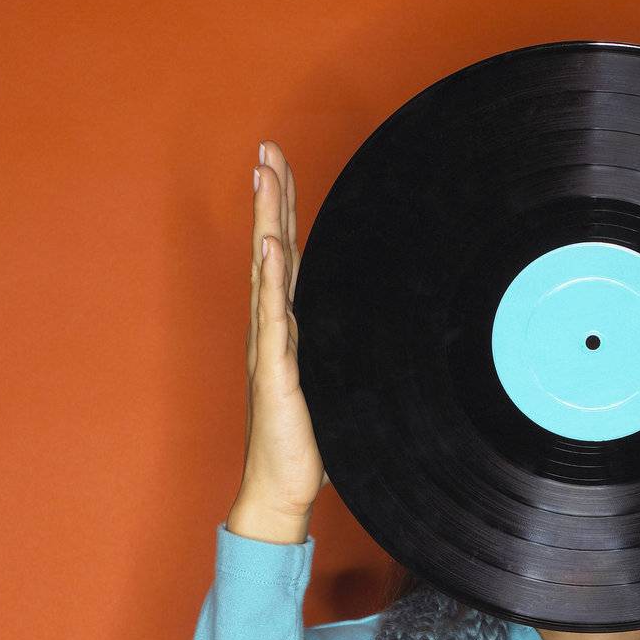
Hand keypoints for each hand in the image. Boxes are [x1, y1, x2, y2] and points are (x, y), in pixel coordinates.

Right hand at [228, 139, 327, 543]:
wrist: (281, 489)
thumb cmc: (306, 443)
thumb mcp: (336, 387)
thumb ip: (344, 355)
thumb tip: (376, 330)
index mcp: (287, 332)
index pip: (287, 260)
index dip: (284, 212)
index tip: (279, 168)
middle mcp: (272, 332)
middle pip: (272, 252)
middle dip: (271, 199)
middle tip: (266, 150)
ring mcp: (268, 350)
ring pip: (268, 273)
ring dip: (267, 223)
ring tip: (263, 178)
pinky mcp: (274, 374)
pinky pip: (271, 321)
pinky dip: (269, 282)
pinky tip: (268, 249)